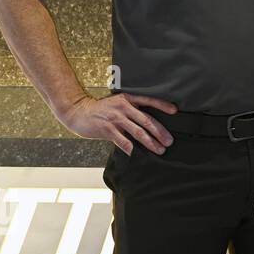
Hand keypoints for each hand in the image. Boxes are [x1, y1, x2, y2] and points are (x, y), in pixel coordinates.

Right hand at [58, 93, 176, 154]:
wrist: (78, 112)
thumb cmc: (101, 110)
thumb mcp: (117, 104)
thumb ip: (131, 110)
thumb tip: (149, 123)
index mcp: (128, 99)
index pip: (149, 101)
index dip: (163, 105)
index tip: (175, 111)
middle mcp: (123, 107)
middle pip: (147, 120)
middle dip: (160, 132)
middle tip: (169, 141)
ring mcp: (115, 118)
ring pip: (138, 132)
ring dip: (151, 142)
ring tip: (160, 150)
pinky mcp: (107, 129)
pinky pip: (123, 141)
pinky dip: (131, 149)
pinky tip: (138, 155)